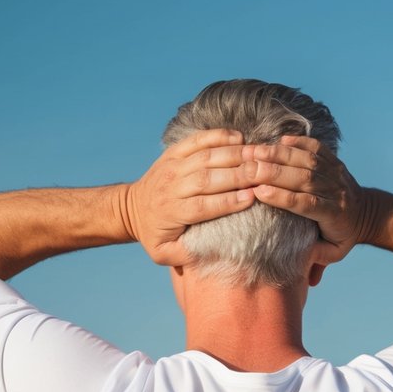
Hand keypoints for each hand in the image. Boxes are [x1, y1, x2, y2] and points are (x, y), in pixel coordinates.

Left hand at [123, 129, 256, 265]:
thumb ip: (183, 255)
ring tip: (257, 155)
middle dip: (237, 175)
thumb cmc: (154, 233)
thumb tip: (206, 253)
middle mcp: (172, 187)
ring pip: (205, 157)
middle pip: (207, 178)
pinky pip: (197, 140)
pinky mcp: (174, 152)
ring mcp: (172, 166)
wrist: (131, 208)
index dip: (228, 201)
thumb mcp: (163, 253)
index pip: (203, 205)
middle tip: (262, 173)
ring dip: (232, 154)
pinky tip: (238, 137)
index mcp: (172, 212)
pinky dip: (218, 136)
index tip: (251, 197)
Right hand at [243, 135, 370, 263]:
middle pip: (304, 178)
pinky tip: (279, 139)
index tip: (260, 192)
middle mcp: (335, 190)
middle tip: (249, 167)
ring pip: (308, 160)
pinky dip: (299, 141)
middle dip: (276, 172)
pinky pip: (317, 148)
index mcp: (334, 214)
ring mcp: (336, 173)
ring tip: (255, 151)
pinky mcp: (334, 161)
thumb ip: (319, 259)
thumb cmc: (343, 236)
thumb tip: (308, 275)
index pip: (307, 203)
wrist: (366, 213)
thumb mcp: (334, 253)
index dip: (283, 197)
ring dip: (281, 154)